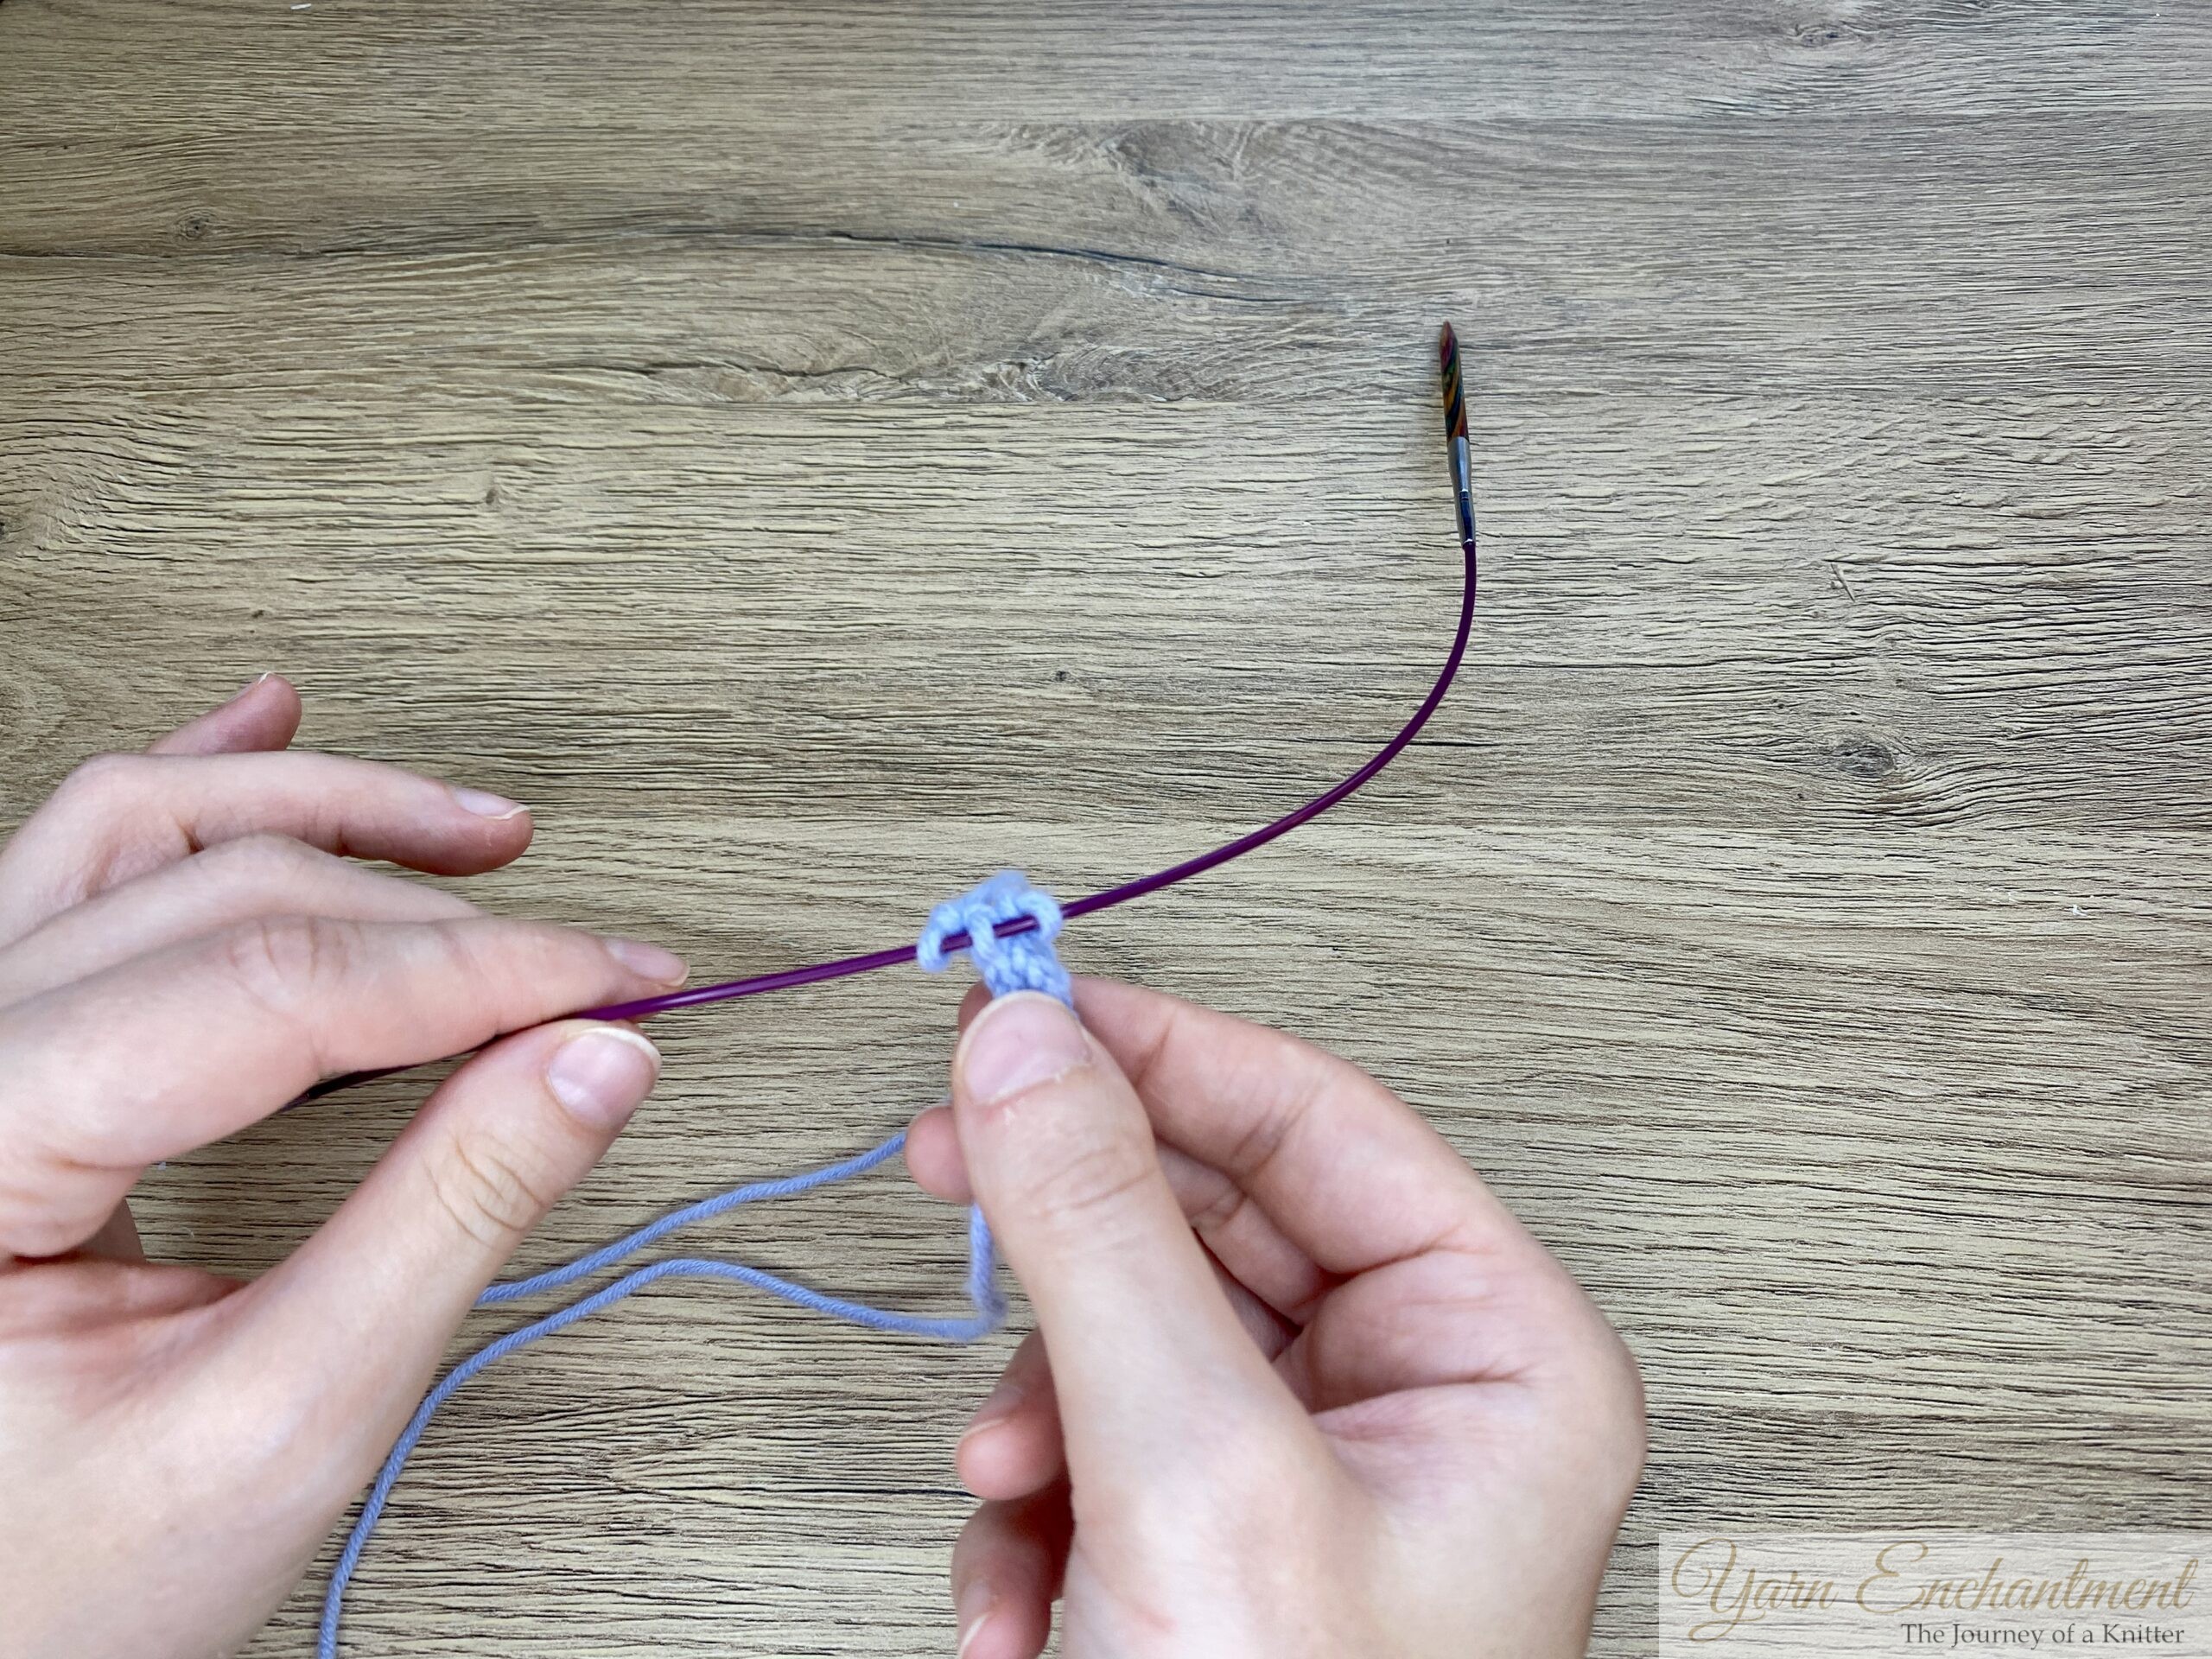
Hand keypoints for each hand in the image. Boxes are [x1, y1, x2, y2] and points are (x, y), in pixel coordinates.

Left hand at [0, 676, 686, 1658]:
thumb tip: (591, 1064)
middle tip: (590, 963)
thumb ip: (446, 1219)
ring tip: (478, 833)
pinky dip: (199, 790)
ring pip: (132, 829)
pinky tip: (271, 727)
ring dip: (323, 811)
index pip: (263, 978)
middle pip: (210, 887)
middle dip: (432, 914)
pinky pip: (73, 864)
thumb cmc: (39, 1585)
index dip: (475, 969)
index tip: (619, 980)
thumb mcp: (272, 1425)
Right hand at [905, 982, 1644, 1658]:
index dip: (1162, 1049)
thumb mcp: (1189, 1475)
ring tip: (1010, 1490)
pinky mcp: (1217, 1547)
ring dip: (1039, 1399)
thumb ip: (1100, 1235)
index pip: (1320, 1122)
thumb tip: (1026, 1044)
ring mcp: (1313, 1479)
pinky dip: (1035, 1503)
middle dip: (1074, 1232)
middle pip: (1217, 1215)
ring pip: (1136, 1326)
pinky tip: (1021, 1597)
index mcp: (1499, 1360)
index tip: (1020, 1005)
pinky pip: (1100, 1437)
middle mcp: (1419, 1403)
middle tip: (945, 1152)